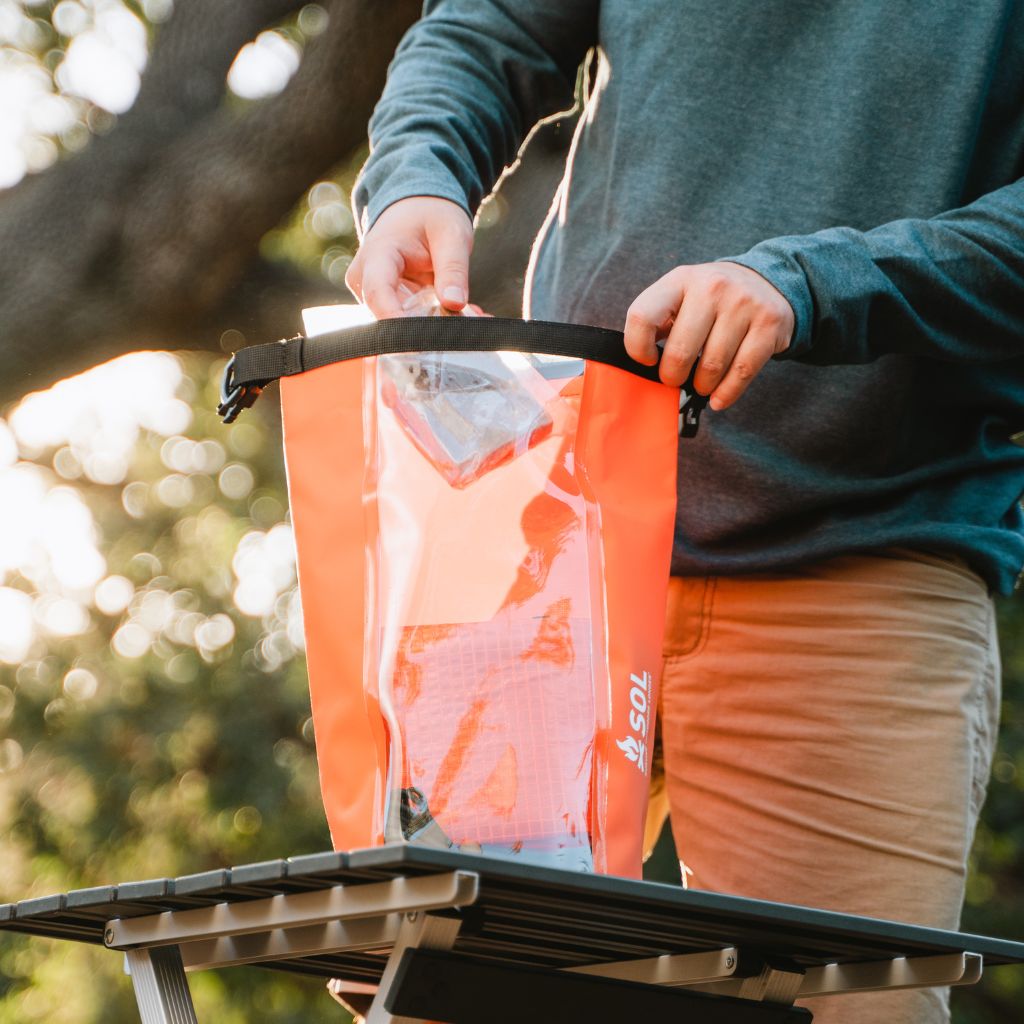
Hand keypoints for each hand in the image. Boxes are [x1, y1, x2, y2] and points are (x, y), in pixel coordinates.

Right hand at [345, 196, 473, 318]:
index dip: (397, 322)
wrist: (416, 207)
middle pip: (388, 318)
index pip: (378, 295)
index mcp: (377, 255)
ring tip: (473, 316)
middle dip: (429, 329)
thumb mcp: (451, 234)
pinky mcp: (387, 305)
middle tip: (471, 326)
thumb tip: (455, 303)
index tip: (424, 343)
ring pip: (402, 326)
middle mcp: (366, 279)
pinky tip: (463, 315)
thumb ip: (453, 269)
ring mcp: (373, 295)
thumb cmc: (431, 214)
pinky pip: (411, 323)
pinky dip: (438, 322)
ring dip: (438, 327)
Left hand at [624, 263, 793, 409]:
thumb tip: (639, 365)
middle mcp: (712, 287)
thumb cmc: (711, 300)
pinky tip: (718, 399)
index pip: (642, 317)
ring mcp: (743, 303)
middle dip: (673, 377)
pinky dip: (727, 393)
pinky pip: (742, 372)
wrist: (767, 282)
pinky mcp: (769, 324)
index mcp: (680, 280)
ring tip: (700, 385)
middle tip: (675, 380)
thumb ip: (658, 323)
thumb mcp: (681, 296)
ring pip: (712, 366)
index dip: (637, 348)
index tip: (647, 361)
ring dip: (702, 386)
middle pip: (680, 351)